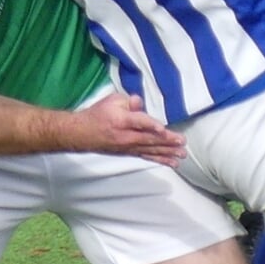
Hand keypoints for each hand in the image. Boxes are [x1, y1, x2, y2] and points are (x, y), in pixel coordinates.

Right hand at [68, 93, 185, 164]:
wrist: (82, 133)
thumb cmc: (99, 114)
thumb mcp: (112, 101)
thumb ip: (128, 101)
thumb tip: (139, 102)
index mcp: (122, 120)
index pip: (139, 122)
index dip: (150, 125)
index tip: (162, 128)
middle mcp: (126, 136)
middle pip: (149, 139)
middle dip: (167, 142)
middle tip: (182, 143)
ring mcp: (128, 147)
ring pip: (151, 150)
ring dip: (167, 153)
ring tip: (181, 155)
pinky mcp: (130, 153)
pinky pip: (147, 156)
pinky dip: (160, 160)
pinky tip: (172, 163)